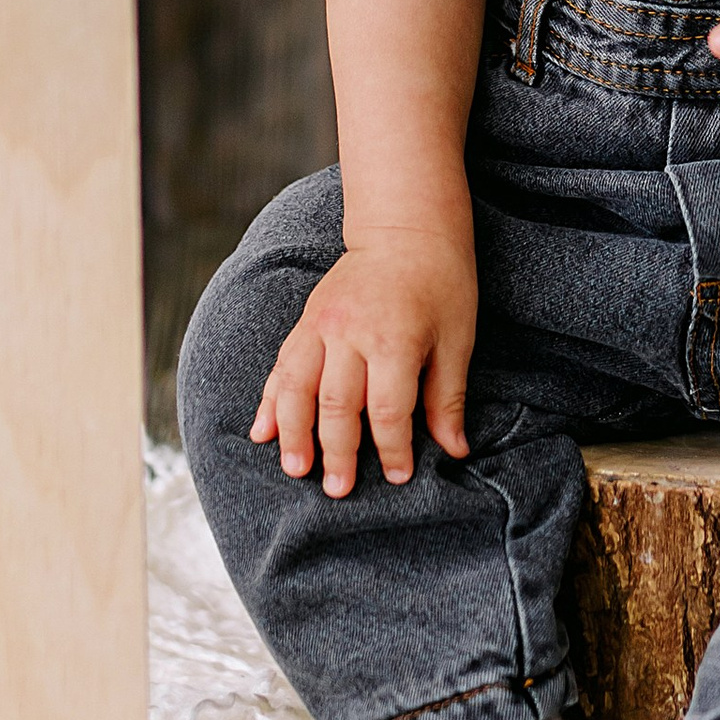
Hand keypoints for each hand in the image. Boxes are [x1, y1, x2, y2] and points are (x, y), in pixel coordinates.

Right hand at [250, 231, 477, 496]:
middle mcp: (351, 333)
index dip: (392, 448)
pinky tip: (262, 431)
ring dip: (294, 432)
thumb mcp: (457, 338)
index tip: (397, 476)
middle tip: (337, 490)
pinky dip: (271, 400)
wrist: (406, 228)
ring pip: (298, 387)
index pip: (388, 408)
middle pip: (337, 404)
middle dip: (337, 451)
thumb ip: (448, 396)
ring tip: (295, 470)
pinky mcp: (306, 321)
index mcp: (394, 339)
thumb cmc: (442, 283)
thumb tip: (455, 449)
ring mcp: (322, 326)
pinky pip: (283, 366)